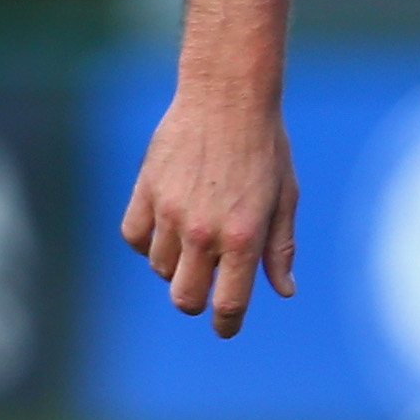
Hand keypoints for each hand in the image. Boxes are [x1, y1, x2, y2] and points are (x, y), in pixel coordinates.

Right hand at [120, 89, 297, 337]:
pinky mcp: (146, 190)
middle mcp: (204, 232)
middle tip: (208, 286)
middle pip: (186, 298)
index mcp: (243, 238)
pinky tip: (165, 226)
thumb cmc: (264, 145)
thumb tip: (284, 291)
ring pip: (160, 268)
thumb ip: (280, 249)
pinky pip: (134, 236)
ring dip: (176, 265)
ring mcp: (170, 212)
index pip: (228, 306)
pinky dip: (146, 241)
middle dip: (198, 301)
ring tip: (193, 240)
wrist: (228, 94)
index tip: (226, 325)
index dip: (226, 324)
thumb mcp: (285, 197)